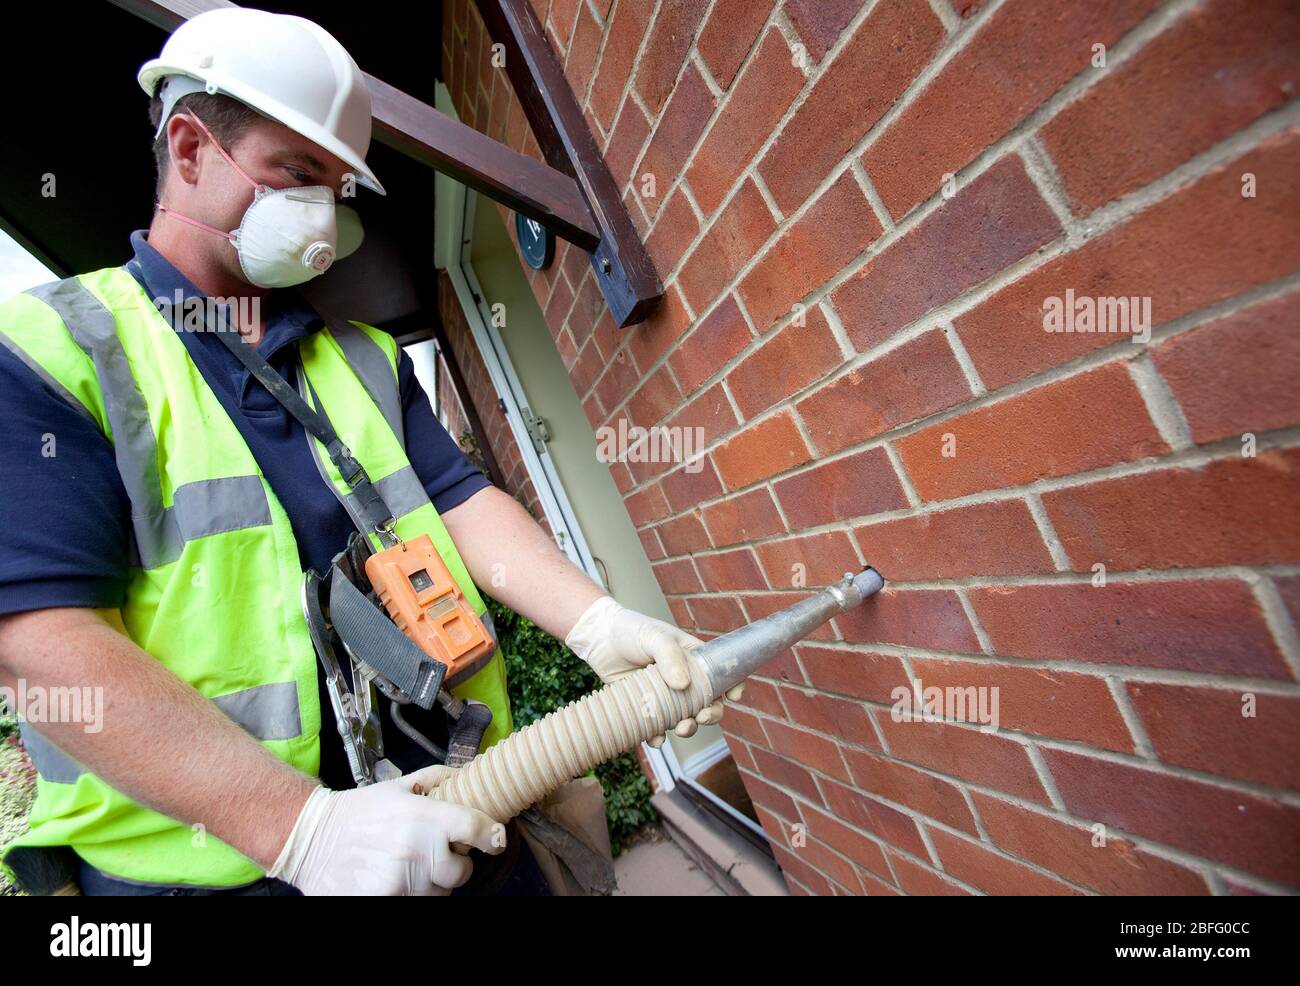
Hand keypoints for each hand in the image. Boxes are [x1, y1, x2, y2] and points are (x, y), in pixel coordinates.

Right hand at [267, 764, 503, 894]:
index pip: (476, 828)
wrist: (312, 839)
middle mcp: (416, 849)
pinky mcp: (387, 899)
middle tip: (437, 854)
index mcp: (423, 816)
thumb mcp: (398, 785)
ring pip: (440, 892)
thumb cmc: (357, 812)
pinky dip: (412, 894)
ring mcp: (402, 880)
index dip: (491, 835)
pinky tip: (396, 878)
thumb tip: (468, 776)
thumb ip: (437, 779)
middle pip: (461, 871)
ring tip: (410, 865)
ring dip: (433, 882)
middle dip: (455, 864)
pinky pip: (416, 903)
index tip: (493, 839)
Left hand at [564, 596, 744, 745]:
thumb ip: (670, 657)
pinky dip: (658, 738)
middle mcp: (684, 680)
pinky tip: (655, 738)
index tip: (734, 696)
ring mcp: (665, 696)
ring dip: (689, 729)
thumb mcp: (654, 636)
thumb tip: (683, 686)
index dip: (733, 686)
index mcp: (694, 660)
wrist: (598, 639)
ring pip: (685, 719)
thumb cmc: (631, 631)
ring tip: (681, 729)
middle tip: (701, 717)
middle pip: (708, 703)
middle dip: (711, 715)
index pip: (722, 674)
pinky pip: (656, 729)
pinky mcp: (646, 708)